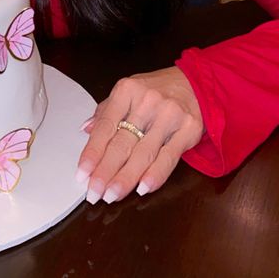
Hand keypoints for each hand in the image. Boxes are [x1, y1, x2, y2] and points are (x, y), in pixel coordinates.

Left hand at [76, 66, 203, 202]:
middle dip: (105, 171)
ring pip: (143, 154)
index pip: (105, 126)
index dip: (92, 152)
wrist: (196, 83)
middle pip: (122, 143)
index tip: (82, 174)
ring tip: (111, 195)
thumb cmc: (156, 90)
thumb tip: (86, 130)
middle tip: (93, 192)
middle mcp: (147, 101)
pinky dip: (155, 175)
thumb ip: (107, 112)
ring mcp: (169, 115)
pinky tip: (142, 188)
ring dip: (125, 178)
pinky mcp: (188, 130)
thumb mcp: (128, 92)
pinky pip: (168, 157)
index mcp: (127, 90)